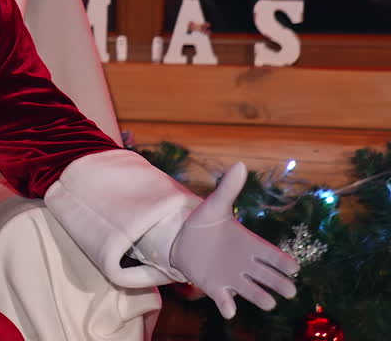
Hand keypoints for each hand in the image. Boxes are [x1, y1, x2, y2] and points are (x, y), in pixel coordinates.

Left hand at [170, 162, 300, 318]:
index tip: (293, 267)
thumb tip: (241, 164)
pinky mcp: (215, 287)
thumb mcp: (215, 205)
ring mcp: (232, 278)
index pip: (275, 256)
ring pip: (253, 292)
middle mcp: (247, 265)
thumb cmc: (204, 223)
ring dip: (260, 298)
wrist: (181, 239)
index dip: (284, 262)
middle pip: (270, 277)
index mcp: (251, 245)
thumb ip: (229, 188)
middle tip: (289, 290)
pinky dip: (227, 305)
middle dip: (280, 284)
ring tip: (267, 302)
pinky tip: (229, 309)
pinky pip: (225, 301)